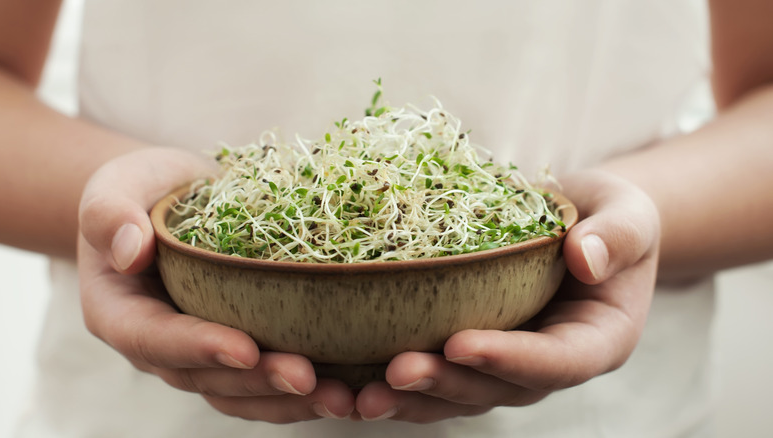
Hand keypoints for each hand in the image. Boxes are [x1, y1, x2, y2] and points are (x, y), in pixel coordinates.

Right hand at [78, 147, 354, 421]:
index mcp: (121, 313)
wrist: (174, 198)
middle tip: (307, 377)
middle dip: (258, 382)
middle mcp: (160, 345)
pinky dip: (302, 390)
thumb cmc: (142, 189)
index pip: (154, 339)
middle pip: (205, 377)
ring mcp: (200, 352)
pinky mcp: (238, 345)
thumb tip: (130, 249)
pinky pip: (265, 380)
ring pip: (241, 391)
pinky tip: (347, 388)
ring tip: (340, 398)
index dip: (198, 347)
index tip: (245, 346)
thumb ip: (110, 213)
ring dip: (288, 400)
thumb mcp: (117, 185)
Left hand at [354, 169, 659, 422]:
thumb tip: (584, 258)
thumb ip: (616, 236)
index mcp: (596, 341)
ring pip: (458, 395)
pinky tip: (348, 384)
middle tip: (396, 372)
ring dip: (409, 400)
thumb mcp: (627, 215)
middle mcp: (548, 364)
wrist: (582, 224)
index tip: (459, 343)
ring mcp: (507, 363)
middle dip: (445, 384)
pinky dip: (393, 383)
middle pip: (496, 389)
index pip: (556, 361)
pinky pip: (436, 374)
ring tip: (357, 398)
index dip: (509, 358)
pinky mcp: (474, 351)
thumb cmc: (609, 218)